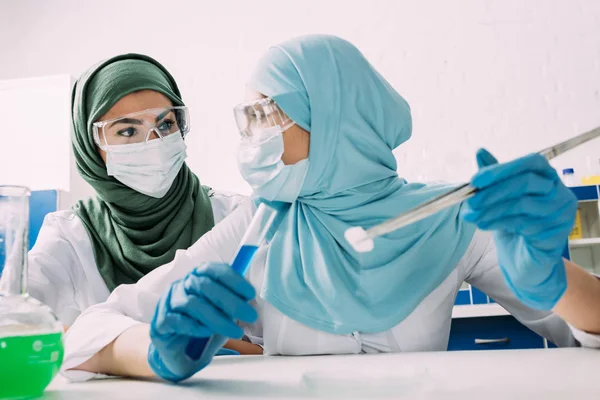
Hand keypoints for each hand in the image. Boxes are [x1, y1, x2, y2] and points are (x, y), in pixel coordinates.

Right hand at [147, 263, 256, 381]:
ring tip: (236, 332)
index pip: (213, 270)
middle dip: (231, 301)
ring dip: (218, 318)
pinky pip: (178, 321)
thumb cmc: (202, 325)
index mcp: (197, 277)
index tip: (251, 294)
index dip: (233, 279)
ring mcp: (168, 302)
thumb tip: (250, 298)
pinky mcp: (160, 322)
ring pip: (193, 304)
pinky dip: (196, 327)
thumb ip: (233, 301)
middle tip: (250, 316)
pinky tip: (208, 333)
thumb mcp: (222, 312)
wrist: (179, 352)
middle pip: (204, 285)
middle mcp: (181, 285)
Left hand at [461, 149, 576, 309]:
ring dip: (491, 209)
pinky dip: (498, 222)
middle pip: (526, 183)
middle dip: (493, 191)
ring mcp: (560, 214)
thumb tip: (480, 152)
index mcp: (547, 177)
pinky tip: (483, 224)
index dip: (502, 169)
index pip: (530, 163)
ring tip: (471, 215)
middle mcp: (559, 192)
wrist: (526, 260)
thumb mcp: (502, 198)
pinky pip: (523, 224)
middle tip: (470, 200)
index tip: (476, 179)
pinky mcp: (555, 235)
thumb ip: (494, 176)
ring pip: (522, 205)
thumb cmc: (516, 225)